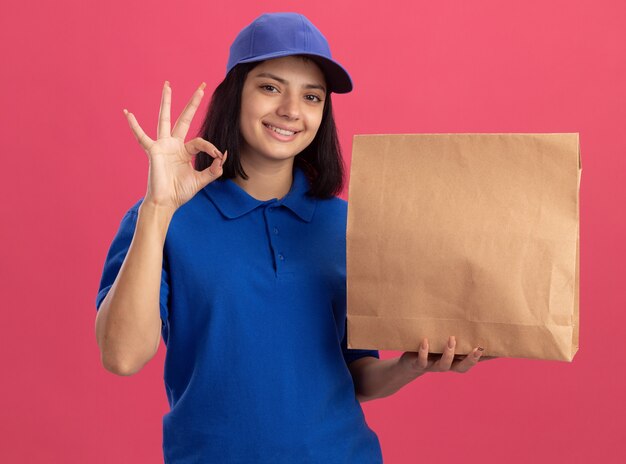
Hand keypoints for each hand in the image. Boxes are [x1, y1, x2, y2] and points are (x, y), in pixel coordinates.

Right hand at [123, 80, 227, 211]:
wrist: (166, 202)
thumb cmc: (180, 192)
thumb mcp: (202, 180)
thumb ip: (214, 169)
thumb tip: (223, 157)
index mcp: (184, 150)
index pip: (201, 141)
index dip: (211, 148)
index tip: (218, 157)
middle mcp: (173, 144)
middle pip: (184, 119)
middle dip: (193, 103)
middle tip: (202, 87)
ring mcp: (163, 145)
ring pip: (165, 119)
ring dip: (167, 102)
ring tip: (167, 85)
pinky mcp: (153, 151)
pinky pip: (142, 136)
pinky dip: (134, 125)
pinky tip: (127, 112)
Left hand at [399, 336, 498, 375]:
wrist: (408, 363)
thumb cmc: (431, 349)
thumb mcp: (443, 342)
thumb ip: (456, 334)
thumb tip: (468, 319)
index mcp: (455, 360)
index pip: (474, 360)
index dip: (487, 358)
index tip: (500, 351)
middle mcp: (447, 365)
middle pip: (462, 368)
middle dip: (471, 360)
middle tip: (478, 349)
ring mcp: (433, 366)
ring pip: (444, 365)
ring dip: (449, 353)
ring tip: (451, 339)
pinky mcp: (419, 365)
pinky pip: (422, 361)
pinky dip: (424, 352)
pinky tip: (425, 341)